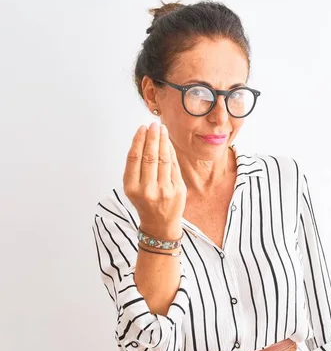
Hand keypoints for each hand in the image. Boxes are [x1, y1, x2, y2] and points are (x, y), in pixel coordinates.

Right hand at [123, 122, 185, 238]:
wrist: (160, 225)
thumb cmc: (145, 203)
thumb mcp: (133, 189)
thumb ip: (137, 168)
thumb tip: (145, 140)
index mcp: (132, 188)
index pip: (134, 158)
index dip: (138, 141)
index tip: (142, 128)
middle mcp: (147, 189)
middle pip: (149, 156)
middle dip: (152, 138)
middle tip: (153, 125)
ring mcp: (164, 190)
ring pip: (163, 159)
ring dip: (163, 141)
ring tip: (162, 129)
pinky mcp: (178, 190)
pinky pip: (174, 166)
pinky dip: (171, 152)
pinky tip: (168, 143)